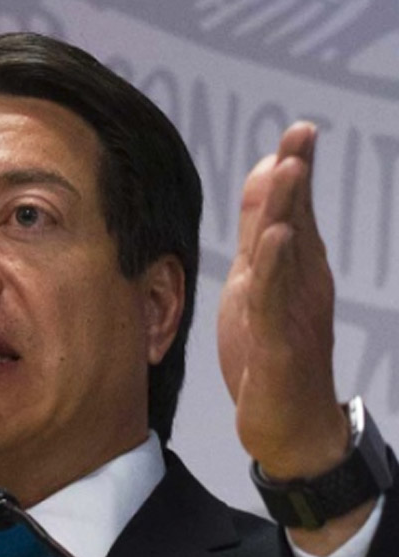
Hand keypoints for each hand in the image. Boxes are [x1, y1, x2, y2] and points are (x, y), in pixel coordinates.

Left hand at [218, 122, 348, 480]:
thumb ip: (258, 235)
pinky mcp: (278, 344)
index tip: (298, 131)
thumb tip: (263, 183)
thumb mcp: (257, 284)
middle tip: (301, 133)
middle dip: (296, 177)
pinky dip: (275, 269)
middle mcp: (301, 285)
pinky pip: (274, 301)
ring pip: (289, 255)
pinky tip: (277, 240)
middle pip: (297, 223)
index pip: (294, 212)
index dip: (295, 171)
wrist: (289, 425)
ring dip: (290, 212)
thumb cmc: (270, 351)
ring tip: (290, 171)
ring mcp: (293, 313)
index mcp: (295, 270)